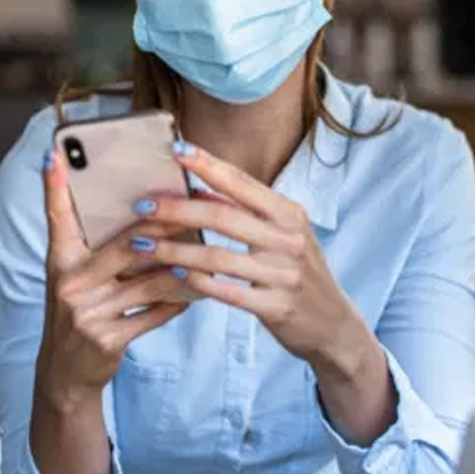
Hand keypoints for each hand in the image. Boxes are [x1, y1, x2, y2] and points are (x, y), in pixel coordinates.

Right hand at [34, 148, 188, 412]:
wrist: (66, 372)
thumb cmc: (80, 310)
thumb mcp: (76, 276)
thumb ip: (97, 247)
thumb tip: (142, 210)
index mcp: (59, 262)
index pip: (55, 216)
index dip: (54, 185)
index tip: (55, 153)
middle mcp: (69, 284)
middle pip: (125, 245)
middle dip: (163, 226)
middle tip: (193, 206)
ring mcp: (87, 313)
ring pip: (148, 280)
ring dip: (180, 265)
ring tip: (206, 250)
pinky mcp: (108, 339)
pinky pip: (155, 312)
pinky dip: (177, 300)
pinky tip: (194, 291)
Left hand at [134, 141, 373, 375]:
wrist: (332, 325)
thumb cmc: (298, 272)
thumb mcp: (283, 234)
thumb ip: (247, 211)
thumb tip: (200, 185)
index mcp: (289, 214)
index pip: (242, 182)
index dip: (207, 164)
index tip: (175, 149)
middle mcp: (288, 239)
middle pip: (223, 216)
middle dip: (177, 208)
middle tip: (141, 205)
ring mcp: (283, 274)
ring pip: (218, 256)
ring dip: (175, 248)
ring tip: (143, 244)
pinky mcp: (275, 306)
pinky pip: (226, 291)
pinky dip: (197, 280)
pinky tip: (174, 273)